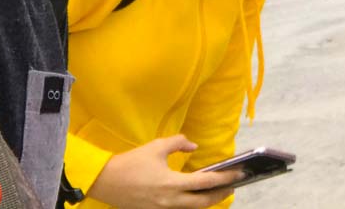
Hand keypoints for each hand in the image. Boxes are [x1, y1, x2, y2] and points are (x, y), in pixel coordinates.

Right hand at [86, 134, 240, 208]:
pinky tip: (197, 195)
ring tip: (219, 190)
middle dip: (221, 194)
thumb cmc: (131, 163)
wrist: (105, 182)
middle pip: (204, 203)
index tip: (240, 172)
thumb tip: (194, 146)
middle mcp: (170, 201)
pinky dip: (192, 203)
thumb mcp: (156, 147)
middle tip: (233, 184)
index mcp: (172, 184)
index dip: (225, 178)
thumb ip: (179, 143)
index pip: (206, 183)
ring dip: (208, 200)